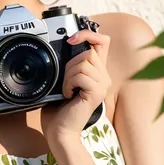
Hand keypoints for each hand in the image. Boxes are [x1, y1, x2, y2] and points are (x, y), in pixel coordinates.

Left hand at [40, 29, 111, 145]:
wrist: (60, 130)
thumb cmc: (59, 108)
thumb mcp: (65, 80)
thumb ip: (72, 64)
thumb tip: (67, 45)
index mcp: (97, 72)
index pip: (103, 41)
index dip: (89, 34)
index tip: (71, 39)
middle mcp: (104, 77)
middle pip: (89, 52)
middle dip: (70, 64)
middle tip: (65, 81)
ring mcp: (102, 85)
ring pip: (84, 64)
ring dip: (68, 76)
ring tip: (66, 90)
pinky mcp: (97, 93)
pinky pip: (81, 76)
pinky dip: (69, 84)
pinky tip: (68, 95)